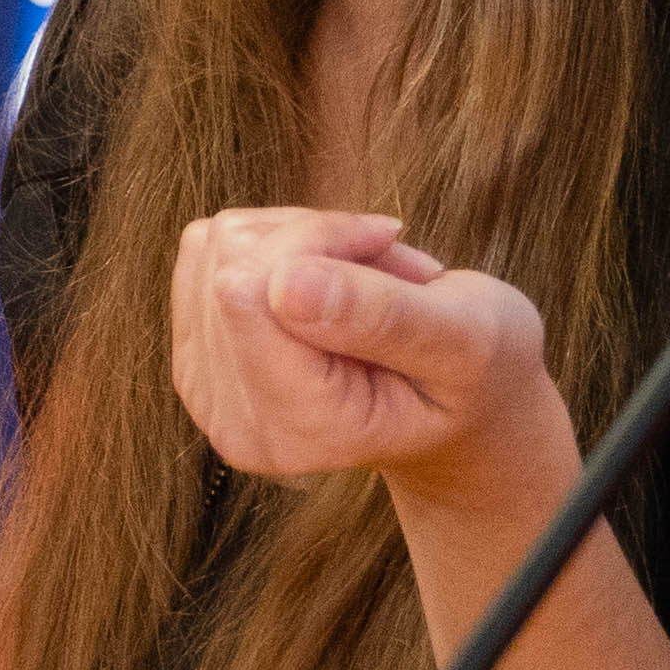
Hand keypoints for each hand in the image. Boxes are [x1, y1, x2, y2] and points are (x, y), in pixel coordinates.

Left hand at [165, 206, 579, 530]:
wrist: (453, 406)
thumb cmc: (474, 373)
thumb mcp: (465, 341)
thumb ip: (381, 317)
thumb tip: (282, 284)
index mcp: (300, 430)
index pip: (248, 288)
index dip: (319, 239)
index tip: (385, 245)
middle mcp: (236, 422)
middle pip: (228, 261)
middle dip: (315, 238)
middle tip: (385, 271)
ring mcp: (206, 388)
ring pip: (217, 243)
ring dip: (301, 238)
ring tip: (364, 281)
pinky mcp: (195, 349)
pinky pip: (208, 245)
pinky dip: (276, 240)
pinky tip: (328, 277)